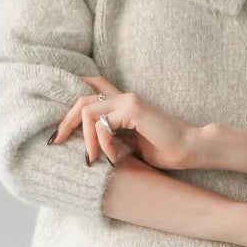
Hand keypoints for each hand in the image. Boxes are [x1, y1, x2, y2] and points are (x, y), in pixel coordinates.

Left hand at [49, 75, 193, 169]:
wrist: (190, 149)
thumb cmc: (165, 150)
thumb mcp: (129, 145)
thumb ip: (110, 139)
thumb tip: (86, 148)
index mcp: (123, 103)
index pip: (91, 87)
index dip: (70, 101)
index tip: (59, 128)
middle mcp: (124, 97)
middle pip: (80, 98)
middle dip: (65, 121)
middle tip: (56, 142)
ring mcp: (128, 101)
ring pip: (87, 110)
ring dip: (84, 138)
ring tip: (92, 158)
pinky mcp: (133, 110)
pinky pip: (103, 124)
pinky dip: (102, 143)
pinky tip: (111, 158)